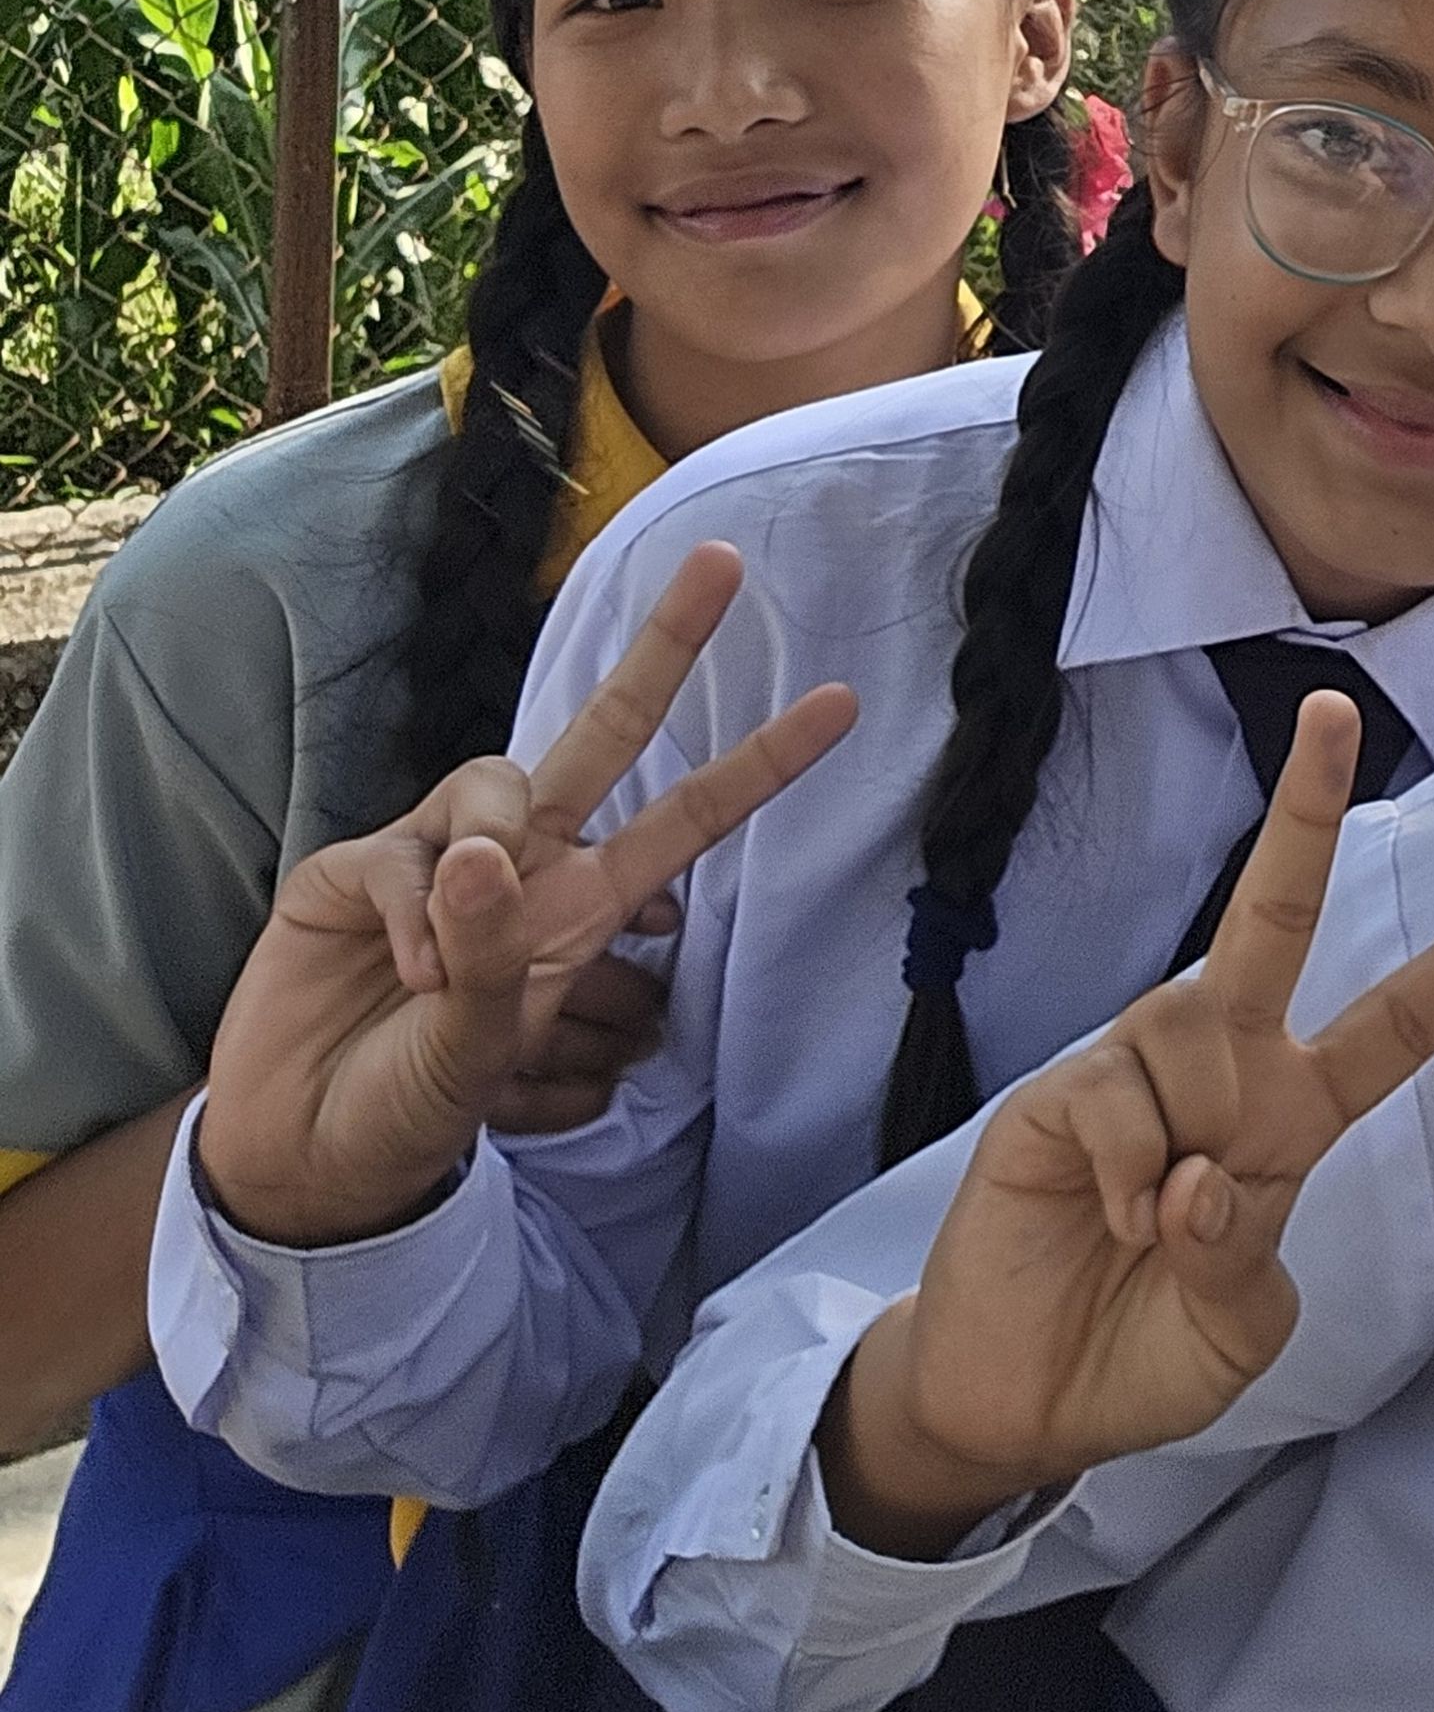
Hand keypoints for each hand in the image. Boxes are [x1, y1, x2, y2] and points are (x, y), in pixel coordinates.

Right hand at [195, 547, 852, 1248]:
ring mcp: (440, 857)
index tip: (843, 704)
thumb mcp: (484, 1051)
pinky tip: (403, 971)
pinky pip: (400, 856)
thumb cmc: (420, 1099)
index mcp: (587, 906)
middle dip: (665, 647)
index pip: (691, 817)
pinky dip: (408, 917)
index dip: (763, 762)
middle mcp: (527, 865)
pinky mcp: (356, 867)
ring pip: (496, 780)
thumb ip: (499, 958)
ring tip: (450, 963)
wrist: (313, 1148)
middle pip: (605, 731)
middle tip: (724, 563)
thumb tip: (483, 853)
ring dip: (487, 851)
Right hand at [825, 691, 1433, 1552]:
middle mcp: (1222, 1069)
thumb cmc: (1142, 1351)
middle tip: (1332, 711)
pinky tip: (1104, 1224)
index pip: (1395, 1027)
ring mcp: (1133, 1071)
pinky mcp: (1056, 1098)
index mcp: (1292, 1117)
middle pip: (1278, 919)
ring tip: (1149, 1232)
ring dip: (1188, 1143)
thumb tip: (1201, 1180)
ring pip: (1192, 1027)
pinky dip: (1129, 1180)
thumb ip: (1243, 1261)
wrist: (1018, 1402)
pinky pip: (1120, 1107)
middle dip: (1304, 812)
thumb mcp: (1236, 1333)